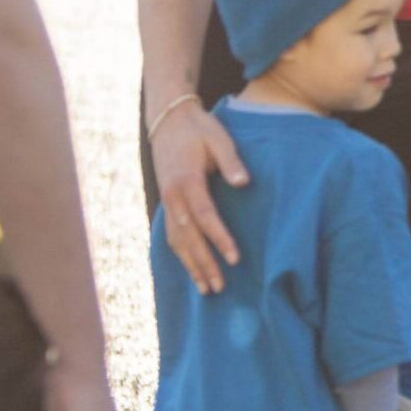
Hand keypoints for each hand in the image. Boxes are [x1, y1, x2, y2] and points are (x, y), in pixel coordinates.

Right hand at [152, 99, 247, 294]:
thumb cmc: (199, 129)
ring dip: (191, 265)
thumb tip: (244, 183)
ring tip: (206, 289)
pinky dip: (181, 254)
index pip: (205, 217)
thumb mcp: (219, 139)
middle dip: (204, 263)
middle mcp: (172, 196)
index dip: (220, 239)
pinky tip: (192, 269)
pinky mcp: (167, 203)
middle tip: (219, 287)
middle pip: (188, 237)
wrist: (168, 120)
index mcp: (186, 181)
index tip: (235, 258)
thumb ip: (232, 162)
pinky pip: (171, 235)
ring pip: (176, 241)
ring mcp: (166, 201)